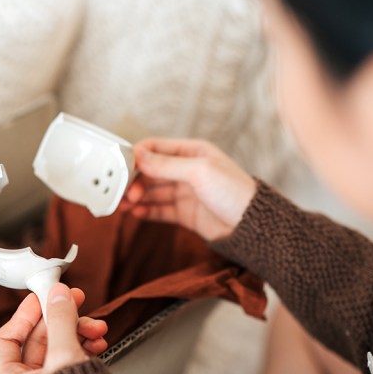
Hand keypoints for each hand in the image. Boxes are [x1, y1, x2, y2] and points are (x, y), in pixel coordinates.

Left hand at [0, 284, 108, 373]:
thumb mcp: (64, 356)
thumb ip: (60, 321)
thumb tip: (57, 295)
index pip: (8, 338)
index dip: (25, 314)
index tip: (41, 296)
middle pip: (40, 339)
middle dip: (63, 319)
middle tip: (76, 301)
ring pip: (60, 346)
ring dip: (80, 331)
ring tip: (97, 327)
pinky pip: (73, 357)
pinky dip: (86, 345)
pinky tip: (98, 341)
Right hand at [119, 138, 255, 240]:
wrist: (252, 225)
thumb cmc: (234, 191)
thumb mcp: (199, 171)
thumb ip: (167, 165)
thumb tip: (138, 156)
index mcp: (192, 152)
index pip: (156, 148)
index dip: (137, 155)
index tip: (120, 165)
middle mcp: (187, 171)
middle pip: (151, 171)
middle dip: (134, 179)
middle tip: (121, 190)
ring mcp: (186, 193)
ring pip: (153, 192)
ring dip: (136, 196)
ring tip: (122, 203)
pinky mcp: (185, 213)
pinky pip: (160, 210)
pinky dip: (146, 211)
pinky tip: (135, 213)